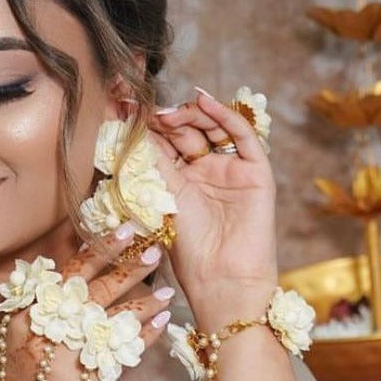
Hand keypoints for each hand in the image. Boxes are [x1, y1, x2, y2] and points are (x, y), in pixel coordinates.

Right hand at [0, 225, 169, 380]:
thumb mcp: (21, 345)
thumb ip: (44, 312)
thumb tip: (82, 278)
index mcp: (22, 318)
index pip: (64, 273)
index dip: (96, 249)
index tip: (122, 229)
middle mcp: (38, 335)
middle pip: (88, 291)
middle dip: (126, 267)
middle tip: (155, 248)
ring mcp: (58, 362)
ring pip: (107, 321)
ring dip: (142, 303)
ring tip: (167, 290)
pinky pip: (118, 356)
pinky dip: (143, 338)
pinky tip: (163, 326)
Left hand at [145, 87, 277, 333]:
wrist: (223, 280)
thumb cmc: (190, 253)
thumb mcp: (163, 198)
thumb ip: (152, 161)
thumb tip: (128, 124)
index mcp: (180, 182)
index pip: (164, 143)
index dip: (147, 125)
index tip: (124, 108)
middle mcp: (206, 173)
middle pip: (187, 131)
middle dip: (167, 119)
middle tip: (147, 112)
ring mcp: (231, 170)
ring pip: (213, 127)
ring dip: (191, 114)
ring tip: (169, 113)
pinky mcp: (256, 171)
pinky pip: (242, 134)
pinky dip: (225, 114)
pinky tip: (203, 101)